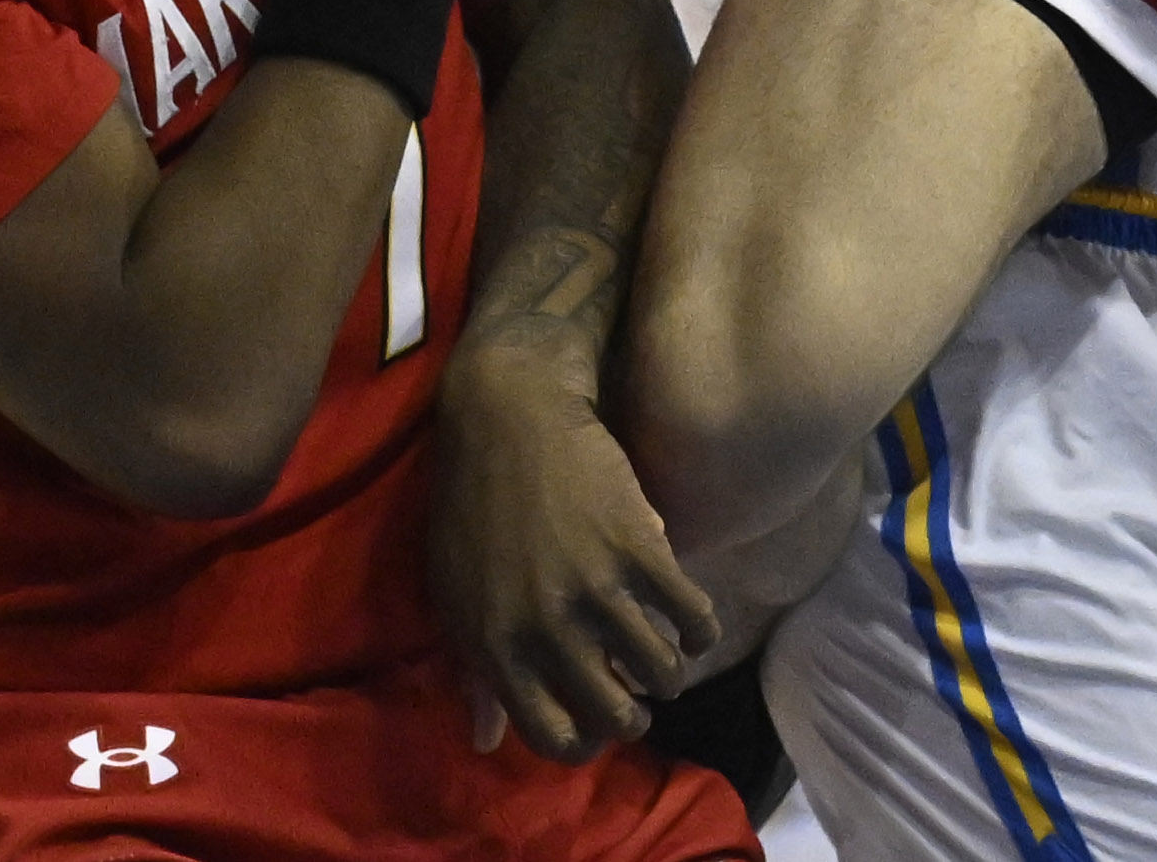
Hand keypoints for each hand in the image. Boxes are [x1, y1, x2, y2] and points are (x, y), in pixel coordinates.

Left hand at [427, 358, 720, 761]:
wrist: (509, 412)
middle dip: (635, 715)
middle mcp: (547, 631)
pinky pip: (690, 612)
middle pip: (615, 715)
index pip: (554, 737)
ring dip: (671, 674)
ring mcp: (596, 588)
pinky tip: (697, 624)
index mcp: (497, 650)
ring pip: (660, 670)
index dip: (585, 744)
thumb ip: (475, 674)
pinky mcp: (638, 544)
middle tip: (640, 696)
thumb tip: (486, 741)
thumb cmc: (471, 505)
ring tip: (669, 660)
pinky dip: (702, 628)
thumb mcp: (455, 598)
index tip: (599, 723)